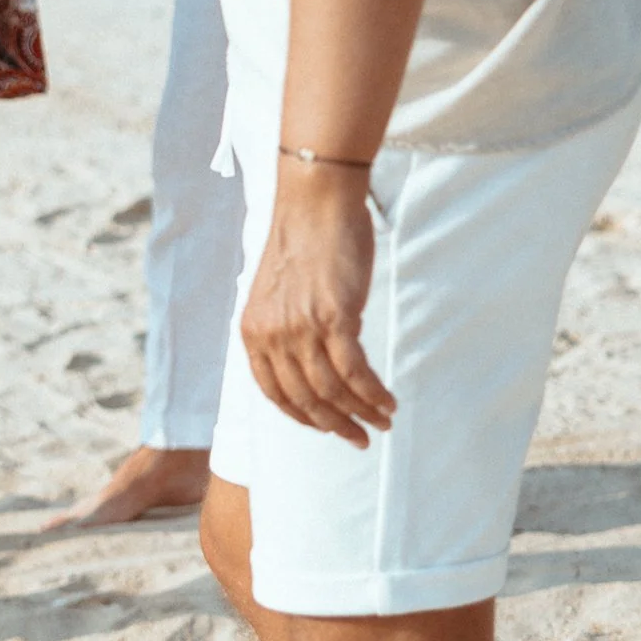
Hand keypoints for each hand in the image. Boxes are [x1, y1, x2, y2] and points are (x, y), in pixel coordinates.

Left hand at [240, 164, 396, 446]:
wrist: (316, 202)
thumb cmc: (305, 241)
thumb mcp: (280, 293)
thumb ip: (288, 329)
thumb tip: (317, 360)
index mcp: (253, 332)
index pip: (275, 394)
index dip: (304, 417)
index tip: (328, 427)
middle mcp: (272, 335)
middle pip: (306, 400)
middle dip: (336, 426)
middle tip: (360, 438)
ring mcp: (301, 328)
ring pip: (332, 391)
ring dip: (361, 413)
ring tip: (382, 421)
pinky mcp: (334, 318)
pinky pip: (355, 372)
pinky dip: (373, 394)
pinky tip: (387, 402)